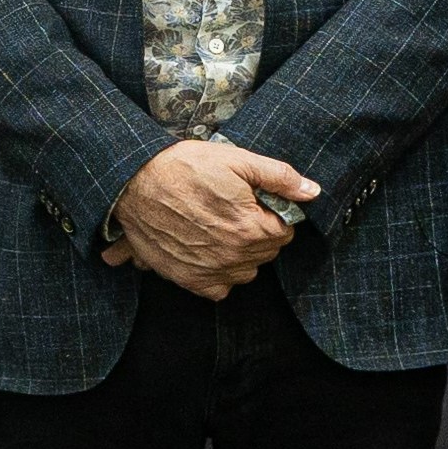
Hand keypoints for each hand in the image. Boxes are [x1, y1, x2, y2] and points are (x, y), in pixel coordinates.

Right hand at [103, 140, 316, 299]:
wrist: (135, 182)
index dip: (274, 214)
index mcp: (251, 228)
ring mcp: (210, 271)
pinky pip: (220, 288)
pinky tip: (209, 250)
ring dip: (242, 254)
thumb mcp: (237, 160)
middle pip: (267, 253)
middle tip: (237, 210)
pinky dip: (219, 273)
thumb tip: (312, 191)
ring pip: (246, 271)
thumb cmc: (184, 167)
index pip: (286, 232)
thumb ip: (279, 177)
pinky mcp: (188, 279)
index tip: (257, 203)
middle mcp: (233, 256)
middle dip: (259, 233)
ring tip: (222, 228)